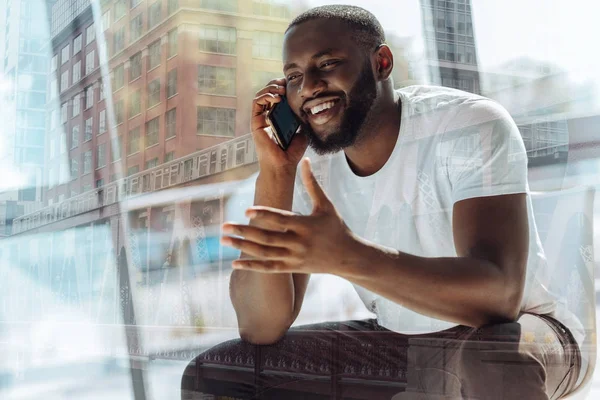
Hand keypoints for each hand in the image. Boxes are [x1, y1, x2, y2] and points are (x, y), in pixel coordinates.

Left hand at [221, 158, 357, 273]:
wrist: (348, 257)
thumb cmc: (337, 227)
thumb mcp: (326, 205)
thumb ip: (312, 183)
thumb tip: (305, 159)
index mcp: (306, 225)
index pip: (280, 219)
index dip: (263, 215)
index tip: (246, 210)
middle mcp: (298, 242)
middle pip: (267, 238)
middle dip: (244, 232)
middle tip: (224, 227)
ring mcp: (294, 258)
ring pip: (264, 254)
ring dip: (243, 247)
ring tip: (224, 240)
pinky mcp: (292, 268)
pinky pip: (269, 269)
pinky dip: (252, 266)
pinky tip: (234, 263)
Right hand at [252, 78, 307, 171]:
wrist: (283, 165)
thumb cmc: (292, 153)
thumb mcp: (302, 132)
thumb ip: (303, 120)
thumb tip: (309, 108)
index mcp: (277, 118)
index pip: (277, 96)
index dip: (282, 87)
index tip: (292, 84)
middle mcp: (266, 117)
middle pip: (267, 93)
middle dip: (276, 84)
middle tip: (286, 83)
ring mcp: (260, 119)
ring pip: (260, 95)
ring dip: (270, 88)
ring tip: (282, 89)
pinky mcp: (255, 123)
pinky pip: (257, 103)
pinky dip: (266, 96)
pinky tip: (277, 97)